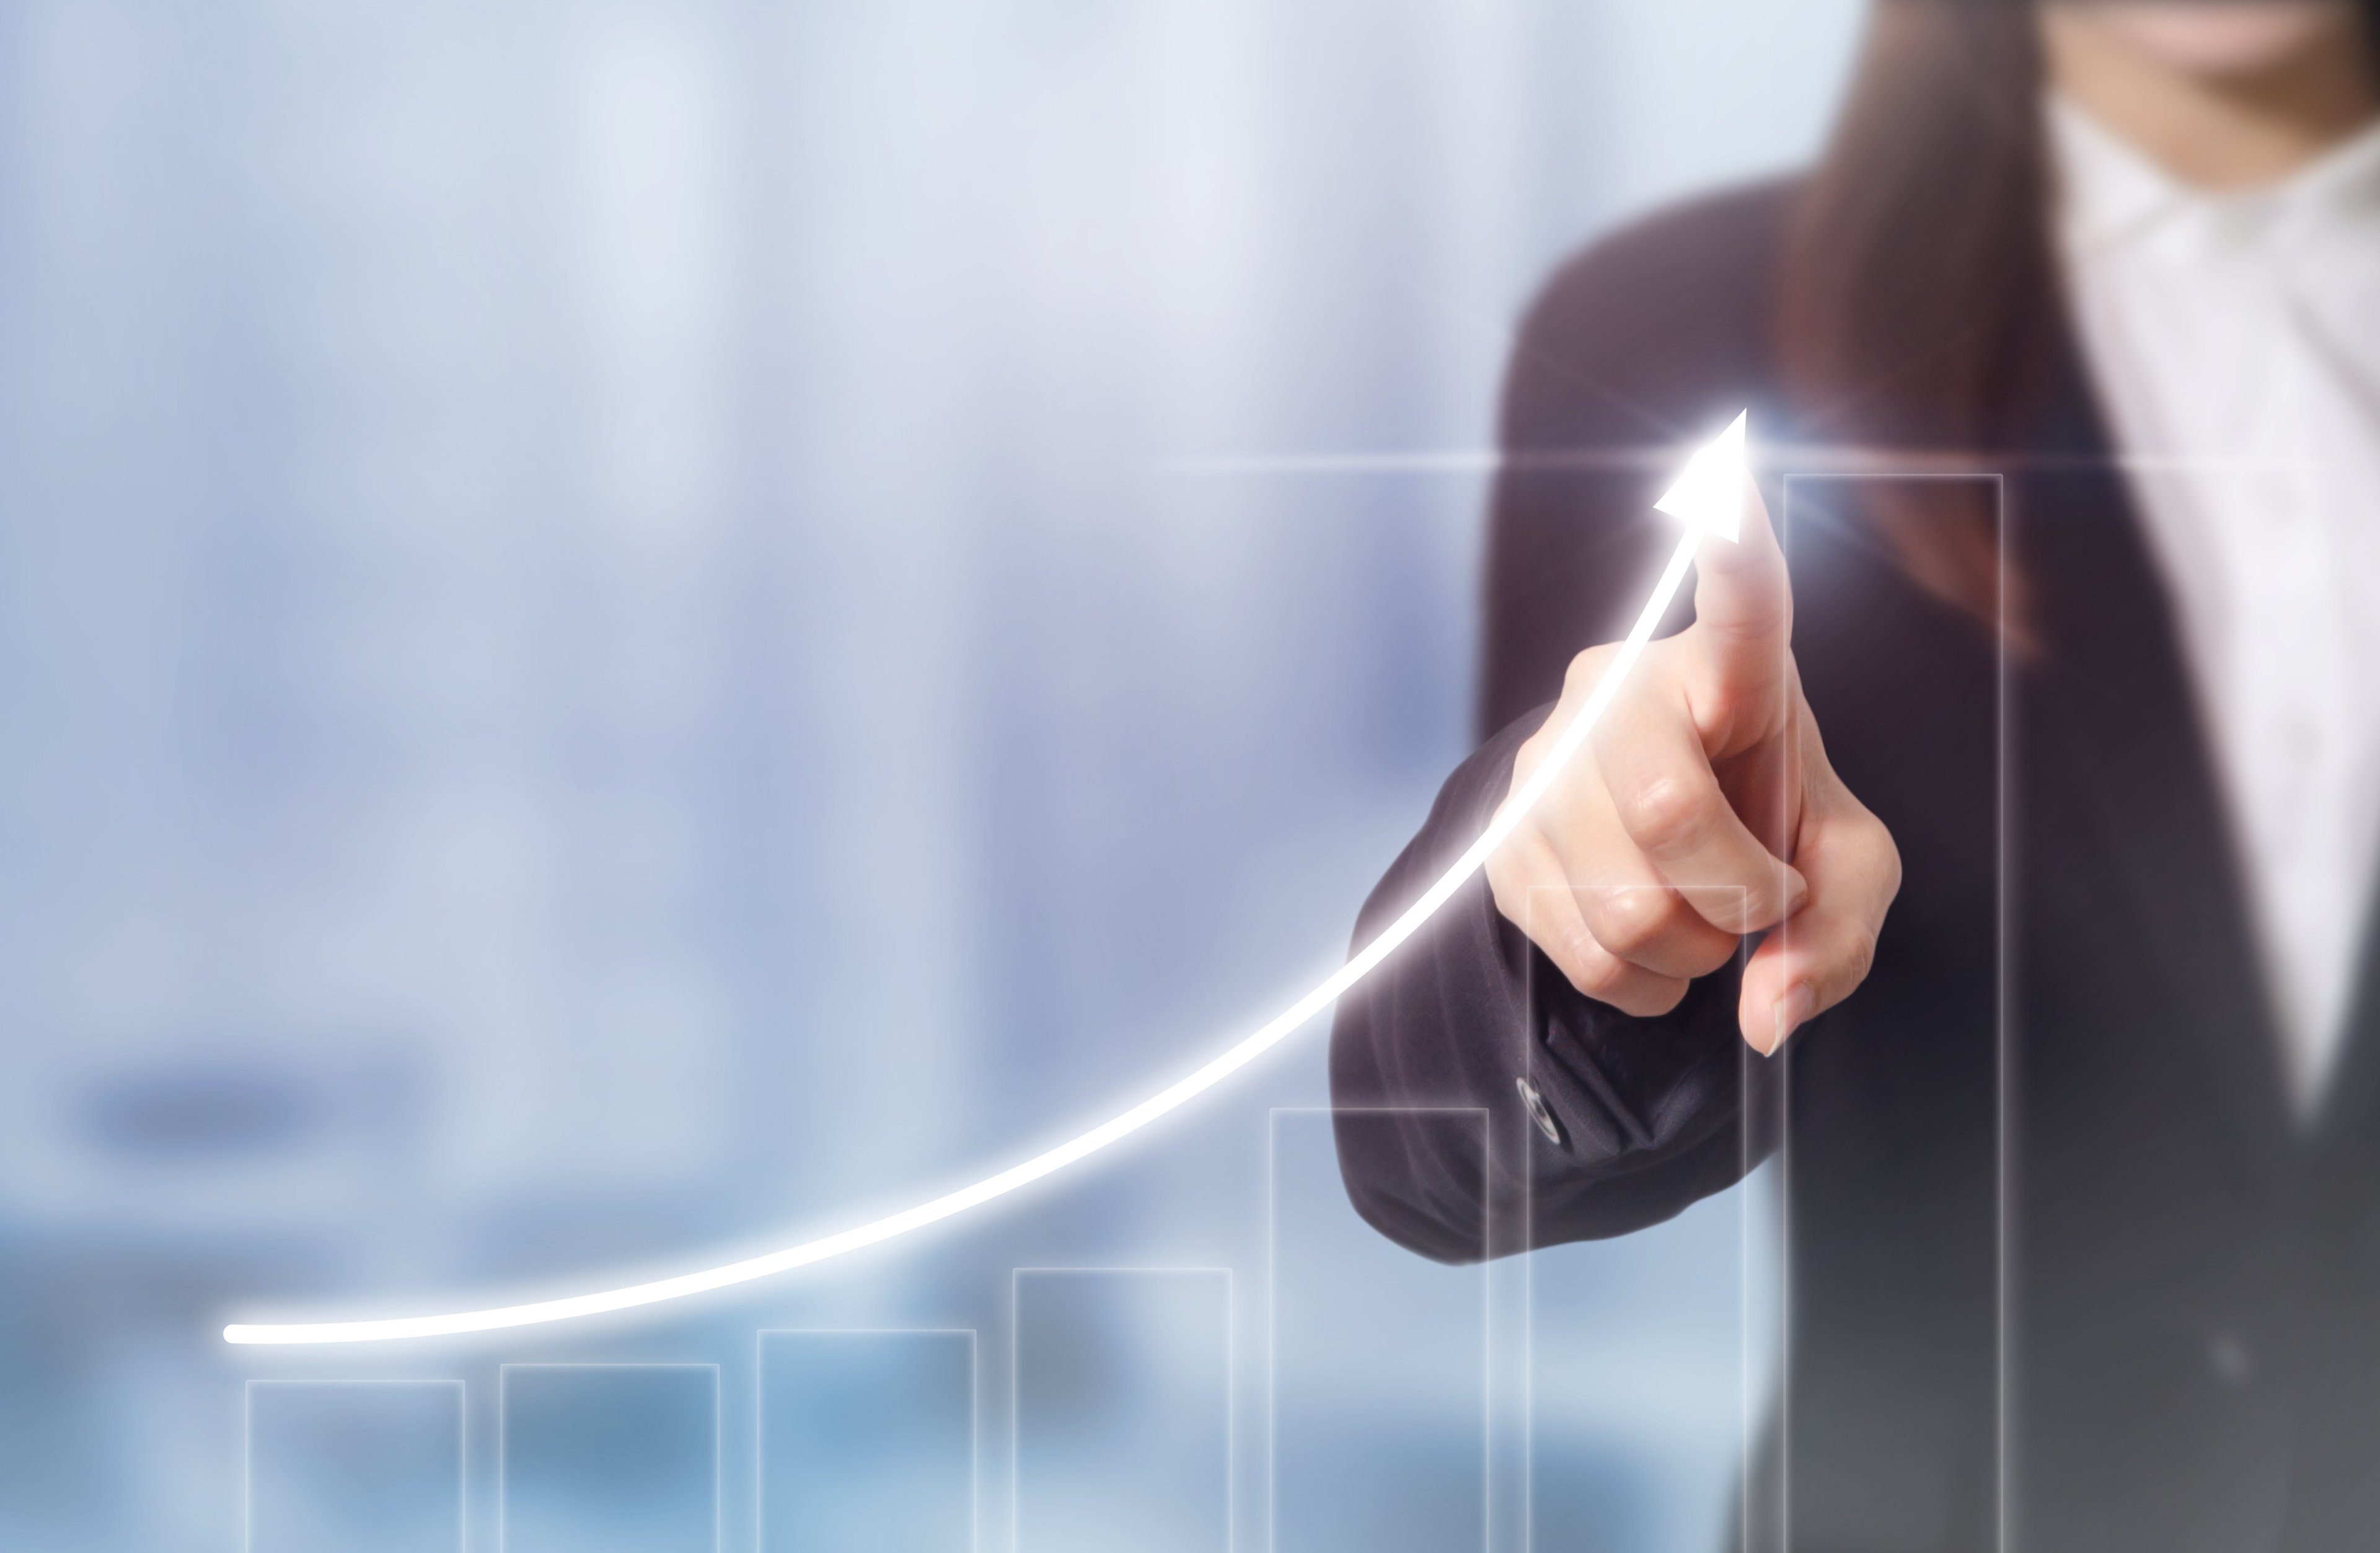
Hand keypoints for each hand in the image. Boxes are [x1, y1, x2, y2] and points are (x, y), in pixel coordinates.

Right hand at [1486, 475, 1899, 1052]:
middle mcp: (1619, 691)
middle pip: (1668, 813)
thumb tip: (1767, 1012)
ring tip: (1707, 923)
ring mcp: (1546, 762)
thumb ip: (1840, 932)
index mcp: (1725, 666)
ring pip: (1625, 903)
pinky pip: (1581, 950)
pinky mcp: (1501, 837)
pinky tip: (1658, 950)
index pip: (1737, 603)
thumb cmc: (1771, 820)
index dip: (1731, 548)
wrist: (1666, 841)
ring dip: (1693, 951)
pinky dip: (1642, 983)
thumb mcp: (1846, 865)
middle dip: (1737, 896)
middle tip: (1758, 901)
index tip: (1729, 470)